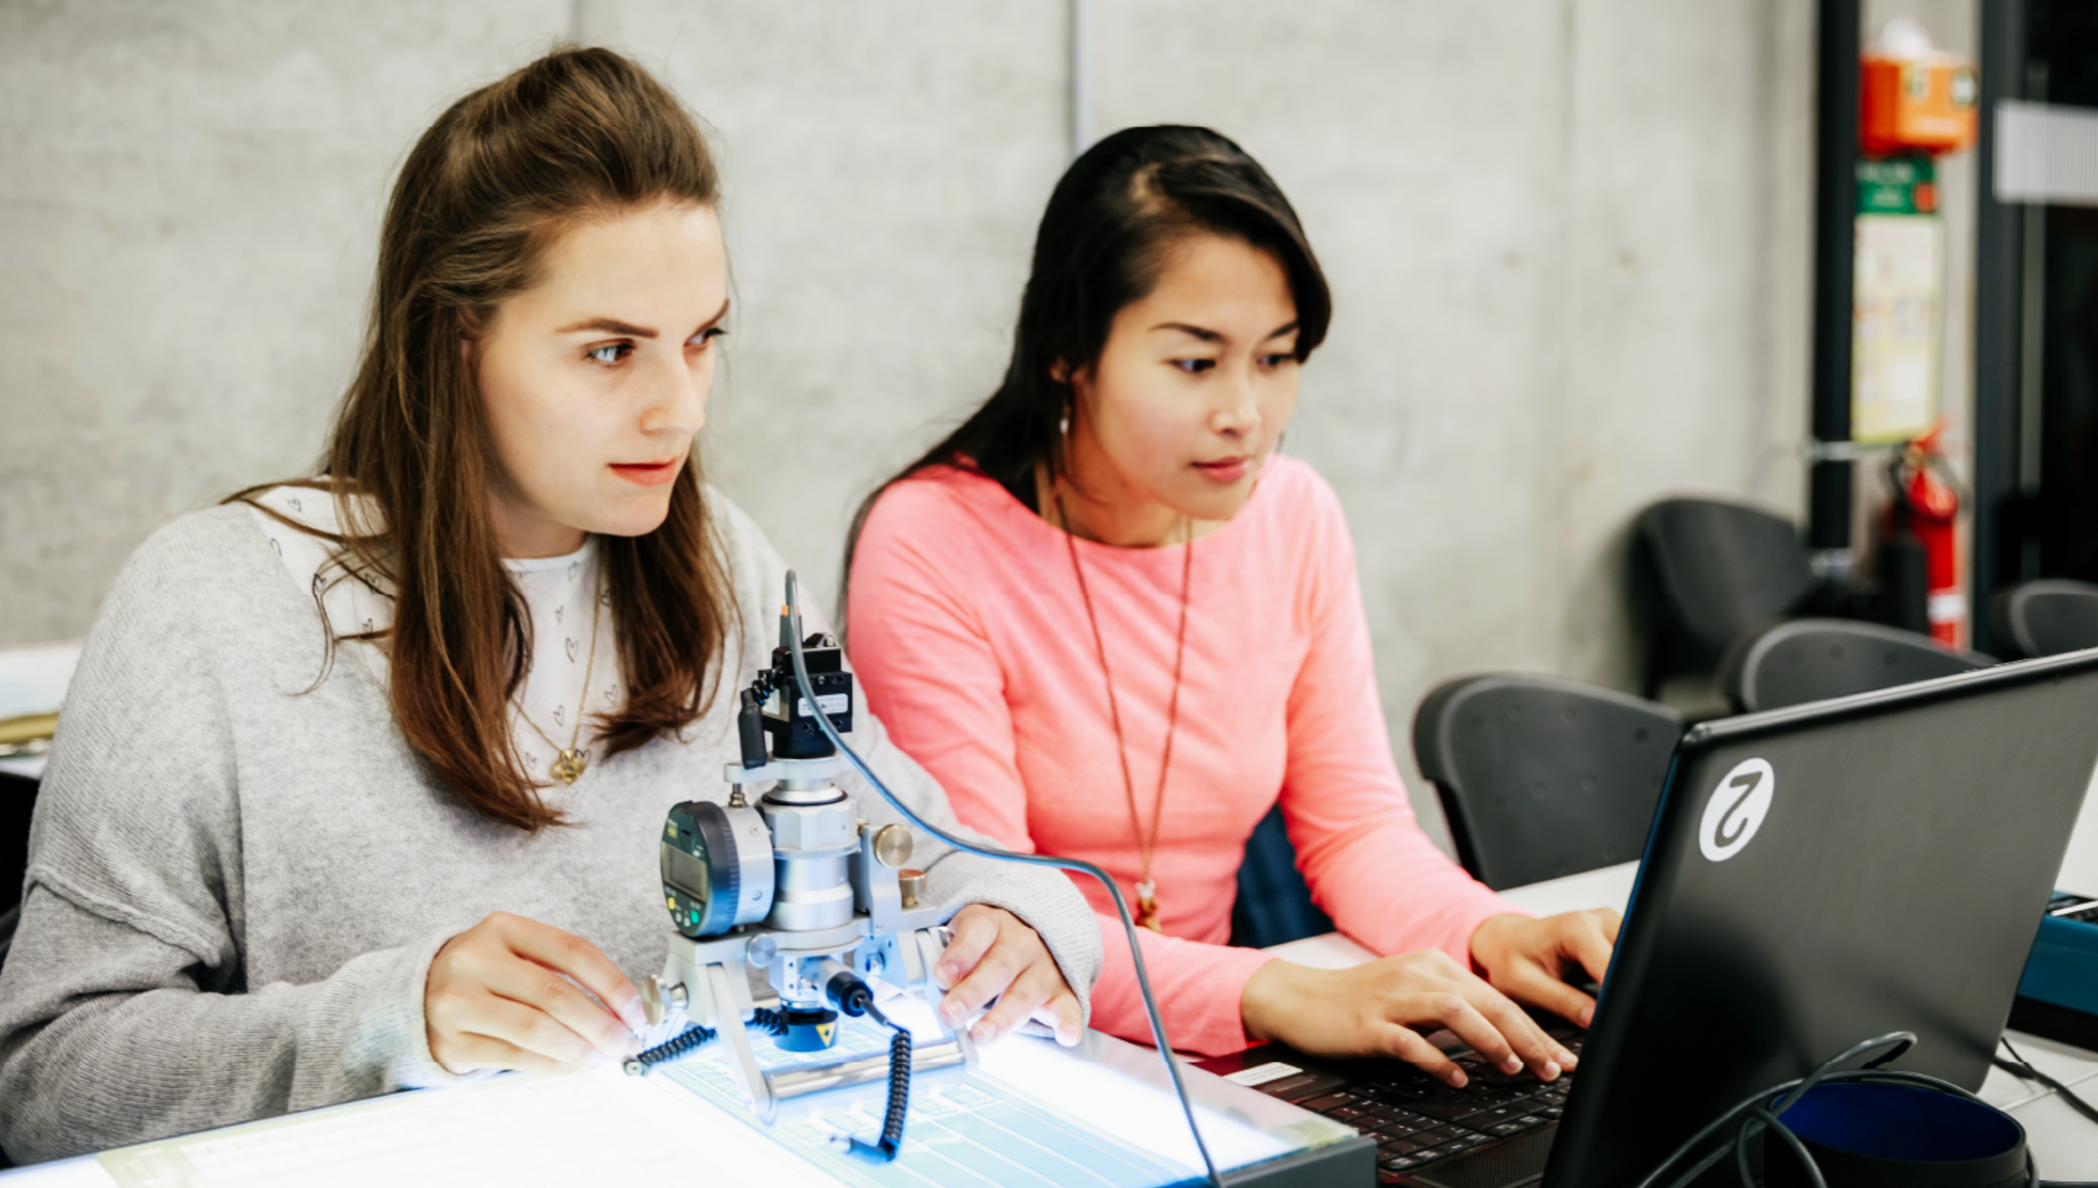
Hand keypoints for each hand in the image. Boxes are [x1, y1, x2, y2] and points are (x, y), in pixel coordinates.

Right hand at [425, 912, 646, 1074]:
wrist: (418, 995)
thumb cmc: (485, 974)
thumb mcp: (518, 953)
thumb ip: (565, 973)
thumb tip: (622, 1011)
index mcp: (503, 928)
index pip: (573, 951)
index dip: (612, 983)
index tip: (636, 1010)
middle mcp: (475, 959)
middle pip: (556, 994)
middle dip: (602, 1024)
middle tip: (626, 1042)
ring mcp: (458, 1001)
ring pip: (535, 1029)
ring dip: (580, 1048)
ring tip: (603, 1056)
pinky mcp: (451, 1041)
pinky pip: (514, 1056)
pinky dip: (552, 1064)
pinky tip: (571, 1064)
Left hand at [932, 904, 1083, 1046]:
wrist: (1037, 929)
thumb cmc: (989, 942)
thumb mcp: (963, 937)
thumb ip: (942, 960)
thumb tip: (906, 988)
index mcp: (991, 924)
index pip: (976, 933)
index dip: (959, 955)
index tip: (941, 976)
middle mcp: (1021, 943)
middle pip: (998, 967)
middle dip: (973, 993)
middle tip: (951, 1014)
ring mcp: (1044, 968)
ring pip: (1025, 992)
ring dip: (1003, 1017)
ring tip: (983, 1035)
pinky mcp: (1062, 992)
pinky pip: (1068, 1007)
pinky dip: (1068, 1023)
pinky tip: (1065, 1035)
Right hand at [1239, 949, 1577, 1087]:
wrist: (1299, 998)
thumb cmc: (1359, 1001)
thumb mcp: (1412, 993)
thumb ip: (1454, 1007)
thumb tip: (1505, 1037)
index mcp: (1434, 964)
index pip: (1496, 995)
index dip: (1534, 1028)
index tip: (1560, 1057)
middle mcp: (1418, 973)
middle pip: (1486, 1000)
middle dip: (1526, 1036)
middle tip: (1551, 1068)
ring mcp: (1393, 997)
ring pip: (1454, 1011)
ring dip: (1489, 1041)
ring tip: (1512, 1068)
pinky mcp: (1369, 1023)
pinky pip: (1410, 1041)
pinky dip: (1438, 1061)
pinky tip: (1456, 1079)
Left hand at [1468, 909, 1620, 1027]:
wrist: (1505, 943)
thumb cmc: (1509, 959)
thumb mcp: (1526, 985)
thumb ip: (1563, 1002)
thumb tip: (1596, 1018)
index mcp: (1576, 927)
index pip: (1614, 965)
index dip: (1616, 993)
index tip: (1610, 1016)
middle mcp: (1597, 920)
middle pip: (1631, 960)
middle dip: (1623, 989)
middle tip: (1602, 1011)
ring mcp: (1609, 925)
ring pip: (1635, 960)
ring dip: (1624, 984)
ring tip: (1598, 998)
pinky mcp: (1614, 936)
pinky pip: (1630, 959)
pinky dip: (1623, 978)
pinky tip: (1604, 990)